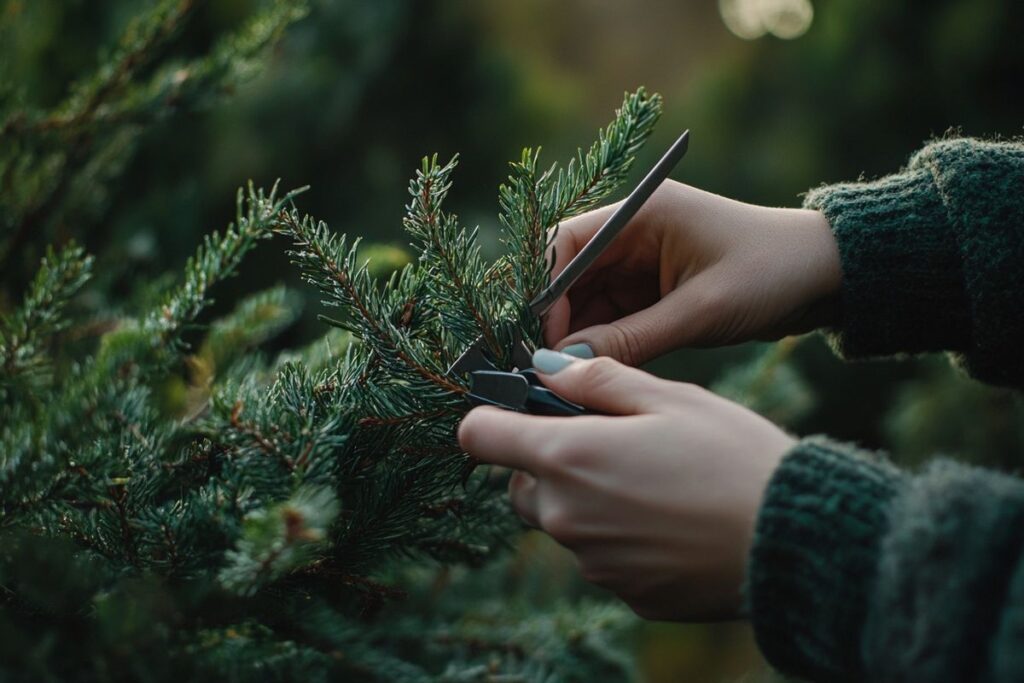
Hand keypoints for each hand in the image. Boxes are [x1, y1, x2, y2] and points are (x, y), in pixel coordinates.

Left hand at [457, 350, 795, 620]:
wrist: (794, 541)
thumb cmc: (732, 456)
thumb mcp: (667, 397)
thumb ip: (596, 379)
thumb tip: (545, 367)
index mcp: (568, 457)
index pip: (478, 435)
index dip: (493, 417)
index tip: (523, 410)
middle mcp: (567, 516)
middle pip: (520, 484)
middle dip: (550, 462)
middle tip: (613, 442)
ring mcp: (594, 562)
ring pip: (564, 521)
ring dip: (589, 500)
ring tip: (656, 482)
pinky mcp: (626, 592)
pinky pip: (603, 556)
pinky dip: (622, 537)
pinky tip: (673, 522)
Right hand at [545, 180, 841, 364]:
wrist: (827, 276)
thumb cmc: (769, 275)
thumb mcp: (698, 311)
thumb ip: (629, 339)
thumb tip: (564, 365)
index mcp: (640, 214)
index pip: (565, 244)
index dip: (544, 291)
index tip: (542, 340)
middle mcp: (632, 232)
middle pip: (568, 274)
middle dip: (556, 320)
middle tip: (547, 368)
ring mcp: (640, 261)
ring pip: (585, 300)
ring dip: (577, 335)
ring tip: (570, 377)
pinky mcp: (652, 289)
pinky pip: (610, 315)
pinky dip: (602, 342)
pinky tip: (596, 370)